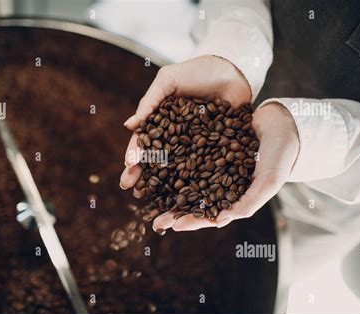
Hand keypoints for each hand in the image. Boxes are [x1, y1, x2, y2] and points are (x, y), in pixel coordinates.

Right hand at [120, 56, 295, 230]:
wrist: (232, 69)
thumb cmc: (197, 71)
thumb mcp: (169, 81)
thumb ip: (150, 102)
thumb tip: (129, 125)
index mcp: (162, 122)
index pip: (144, 142)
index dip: (134, 155)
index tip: (127, 168)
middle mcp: (176, 137)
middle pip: (157, 160)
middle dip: (143, 175)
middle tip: (132, 191)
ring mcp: (195, 145)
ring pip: (177, 168)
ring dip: (165, 184)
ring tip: (154, 199)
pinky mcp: (215, 150)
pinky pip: (204, 168)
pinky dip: (196, 182)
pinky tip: (188, 196)